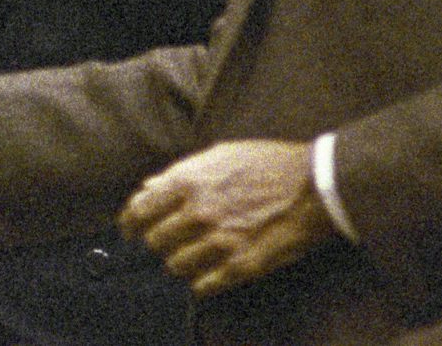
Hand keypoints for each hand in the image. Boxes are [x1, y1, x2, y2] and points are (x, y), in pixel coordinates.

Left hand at [118, 139, 334, 297]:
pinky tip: (207, 274)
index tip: (128, 231)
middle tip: (168, 242)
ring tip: (192, 255)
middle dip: (157, 242)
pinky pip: (203, 285)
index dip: (129, 223)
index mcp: (188, 181)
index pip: (139, 210)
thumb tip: (148, 188)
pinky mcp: (241, 266)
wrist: (312, 185)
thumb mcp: (218, 155)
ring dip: (179, 262)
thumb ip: (179, 173)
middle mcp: (198, 212)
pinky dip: (200, 282)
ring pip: (175, 265)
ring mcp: (219, 241)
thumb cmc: (265, 164)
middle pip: (155, 241)